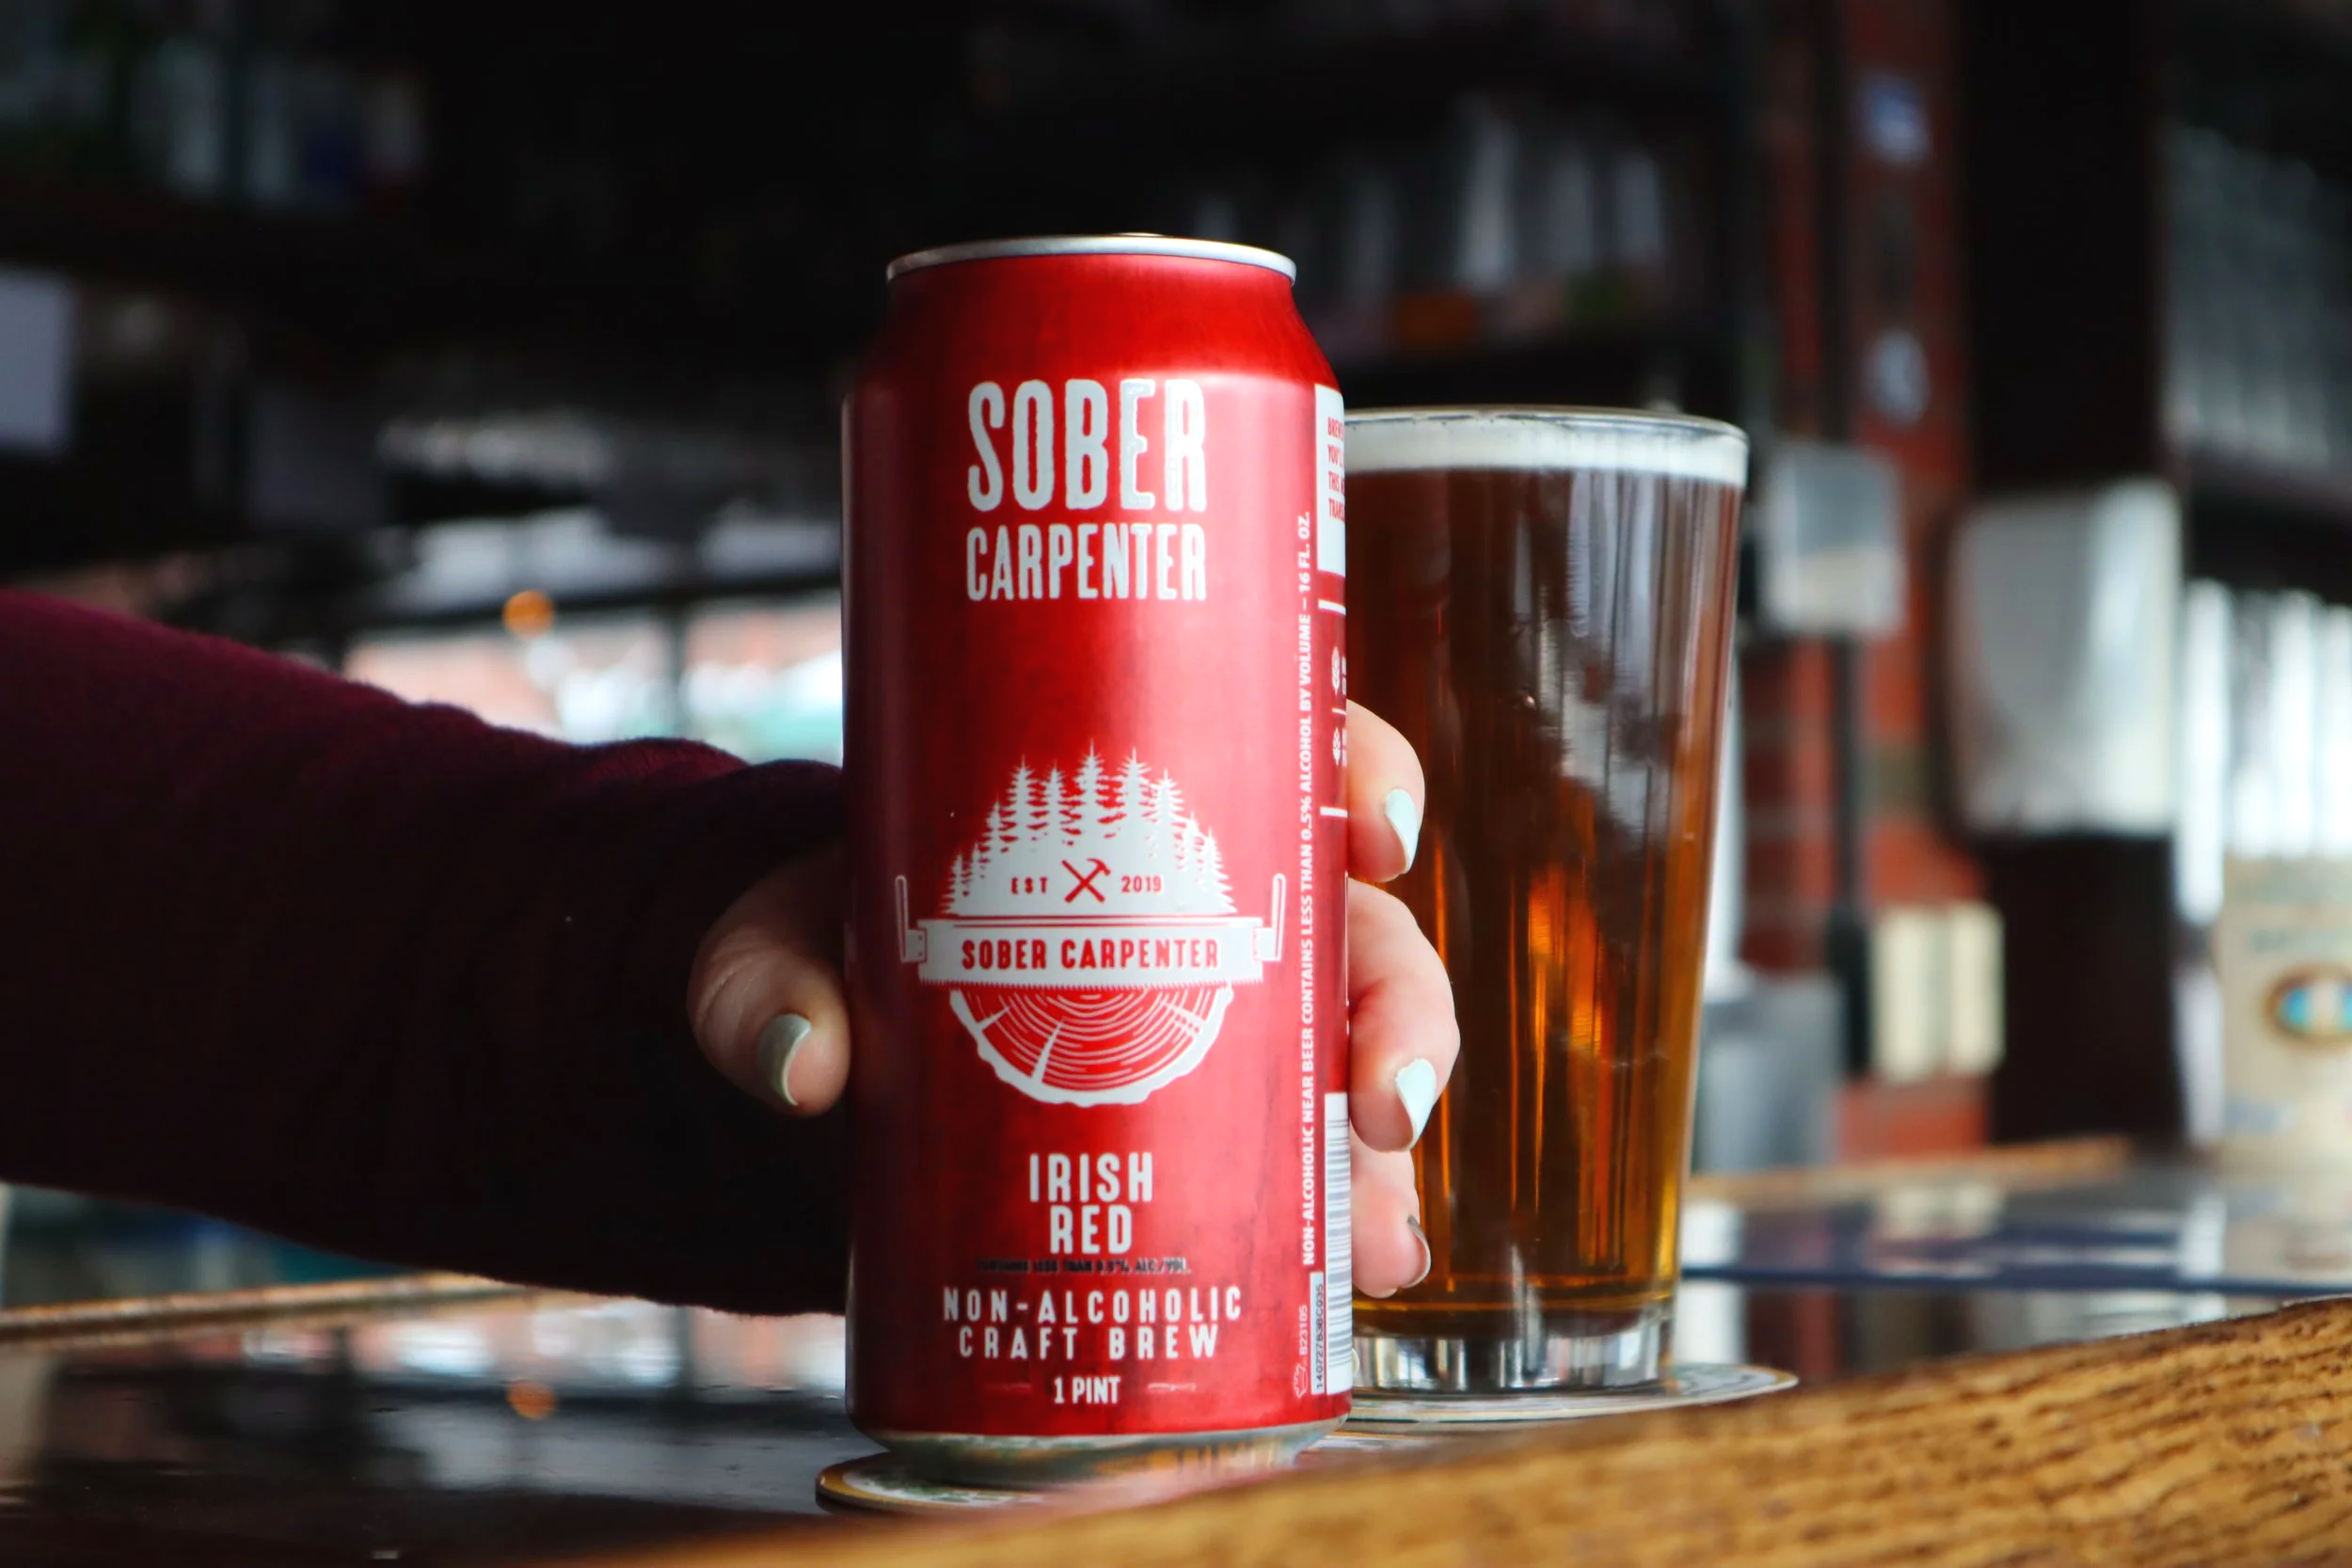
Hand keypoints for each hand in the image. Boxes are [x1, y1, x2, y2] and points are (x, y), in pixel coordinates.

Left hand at [688, 702, 1458, 1296]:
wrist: (823, 1079)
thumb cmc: (825, 958)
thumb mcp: (781, 941)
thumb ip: (766, 978)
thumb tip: (797, 1062)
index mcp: (1139, 815)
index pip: (1286, 754)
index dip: (1365, 774)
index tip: (1379, 829)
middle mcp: (1208, 918)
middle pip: (1356, 929)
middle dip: (1402, 1008)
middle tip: (1381, 1093)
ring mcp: (1221, 1034)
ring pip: (1352, 1062)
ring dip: (1387, 1152)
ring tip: (1374, 1239)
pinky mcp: (1209, 1140)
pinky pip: (1308, 1171)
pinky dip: (1344, 1223)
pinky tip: (1359, 1276)